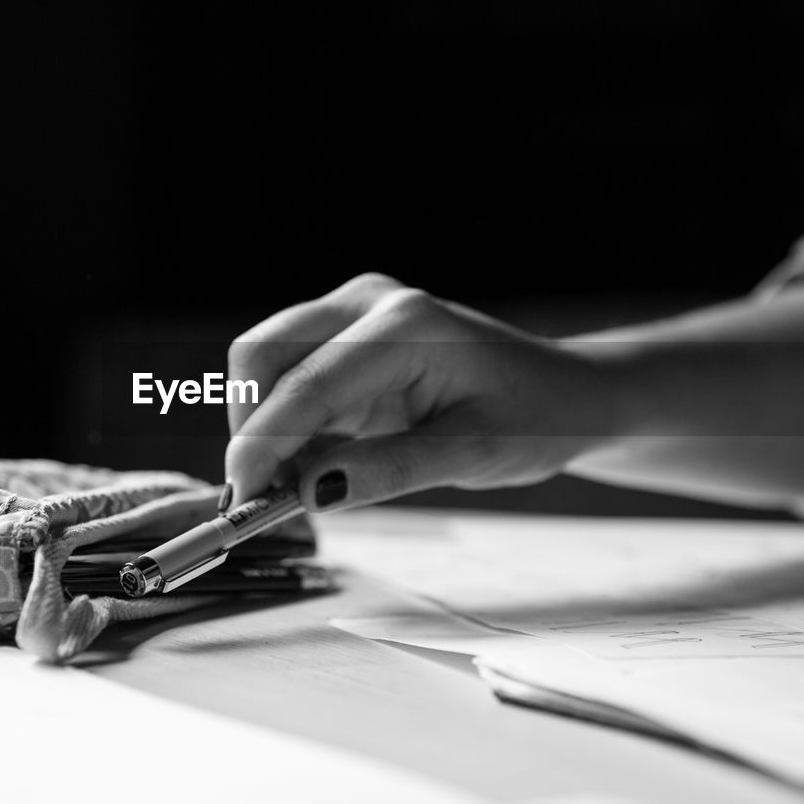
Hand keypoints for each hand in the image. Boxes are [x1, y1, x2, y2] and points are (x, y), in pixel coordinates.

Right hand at [223, 273, 615, 510]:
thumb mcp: (473, 453)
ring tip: (287, 491)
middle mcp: (370, 304)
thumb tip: (308, 492)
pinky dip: (283, 427)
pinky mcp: (346, 339)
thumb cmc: (533, 417)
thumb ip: (389, 470)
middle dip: (248, 427)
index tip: (239, 499)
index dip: (263, 443)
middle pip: (263, 353)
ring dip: (262, 428)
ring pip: (266, 365)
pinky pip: (289, 380)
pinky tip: (309, 469)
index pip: (308, 383)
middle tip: (257, 498)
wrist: (564, 392)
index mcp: (406, 324)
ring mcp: (353, 315)